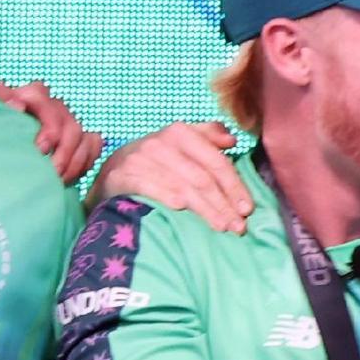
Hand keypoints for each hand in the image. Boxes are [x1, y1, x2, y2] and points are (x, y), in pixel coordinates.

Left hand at [0, 81, 105, 186]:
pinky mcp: (75, 137)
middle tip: (52, 173)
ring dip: (74, 160)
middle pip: (68, 120)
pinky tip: (70, 175)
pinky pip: (92, 142)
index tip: (40, 149)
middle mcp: (46, 105)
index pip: (41, 96)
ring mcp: (63, 121)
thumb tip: (18, 104)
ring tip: (58, 180)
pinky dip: (85, 159)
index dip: (48, 123)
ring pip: (82, 134)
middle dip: (64, 150)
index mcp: (22, 96)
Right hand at [92, 121, 253, 231]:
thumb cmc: (158, 160)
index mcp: (180, 133)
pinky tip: (181, 210)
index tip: (247, 209)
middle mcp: (159, 143)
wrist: (112, 171)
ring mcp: (139, 159)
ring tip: (222, 227)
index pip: (216, 162)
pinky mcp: (121, 175)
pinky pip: (149, 188)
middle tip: (238, 226)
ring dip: (205, 210)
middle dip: (223, 204)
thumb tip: (232, 140)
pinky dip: (166, 197)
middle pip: (202, 178)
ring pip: (181, 187)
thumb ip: (208, 136)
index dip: (234, 186)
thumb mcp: (181, 144)